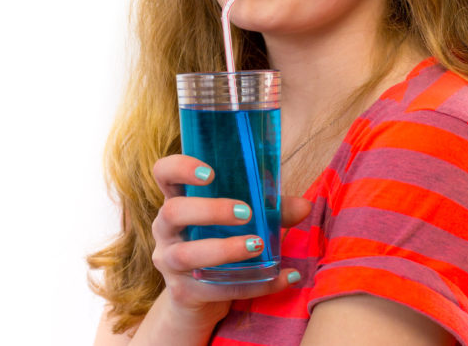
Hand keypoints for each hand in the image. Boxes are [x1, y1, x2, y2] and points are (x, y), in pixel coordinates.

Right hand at [149, 154, 311, 331]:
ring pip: (187, 254)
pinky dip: (253, 284)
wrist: (198, 299)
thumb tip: (304, 206)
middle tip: (246, 212)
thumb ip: (269, 211)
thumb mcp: (241, 222)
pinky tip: (282, 276)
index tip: (210, 173)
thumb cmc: (219, 244)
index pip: (163, 174)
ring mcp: (170, 262)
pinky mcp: (183, 292)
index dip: (179, 168)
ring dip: (224, 249)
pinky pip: (216, 288)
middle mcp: (165, 229)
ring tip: (257, 245)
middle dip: (209, 210)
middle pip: (173, 212)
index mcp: (177, 200)